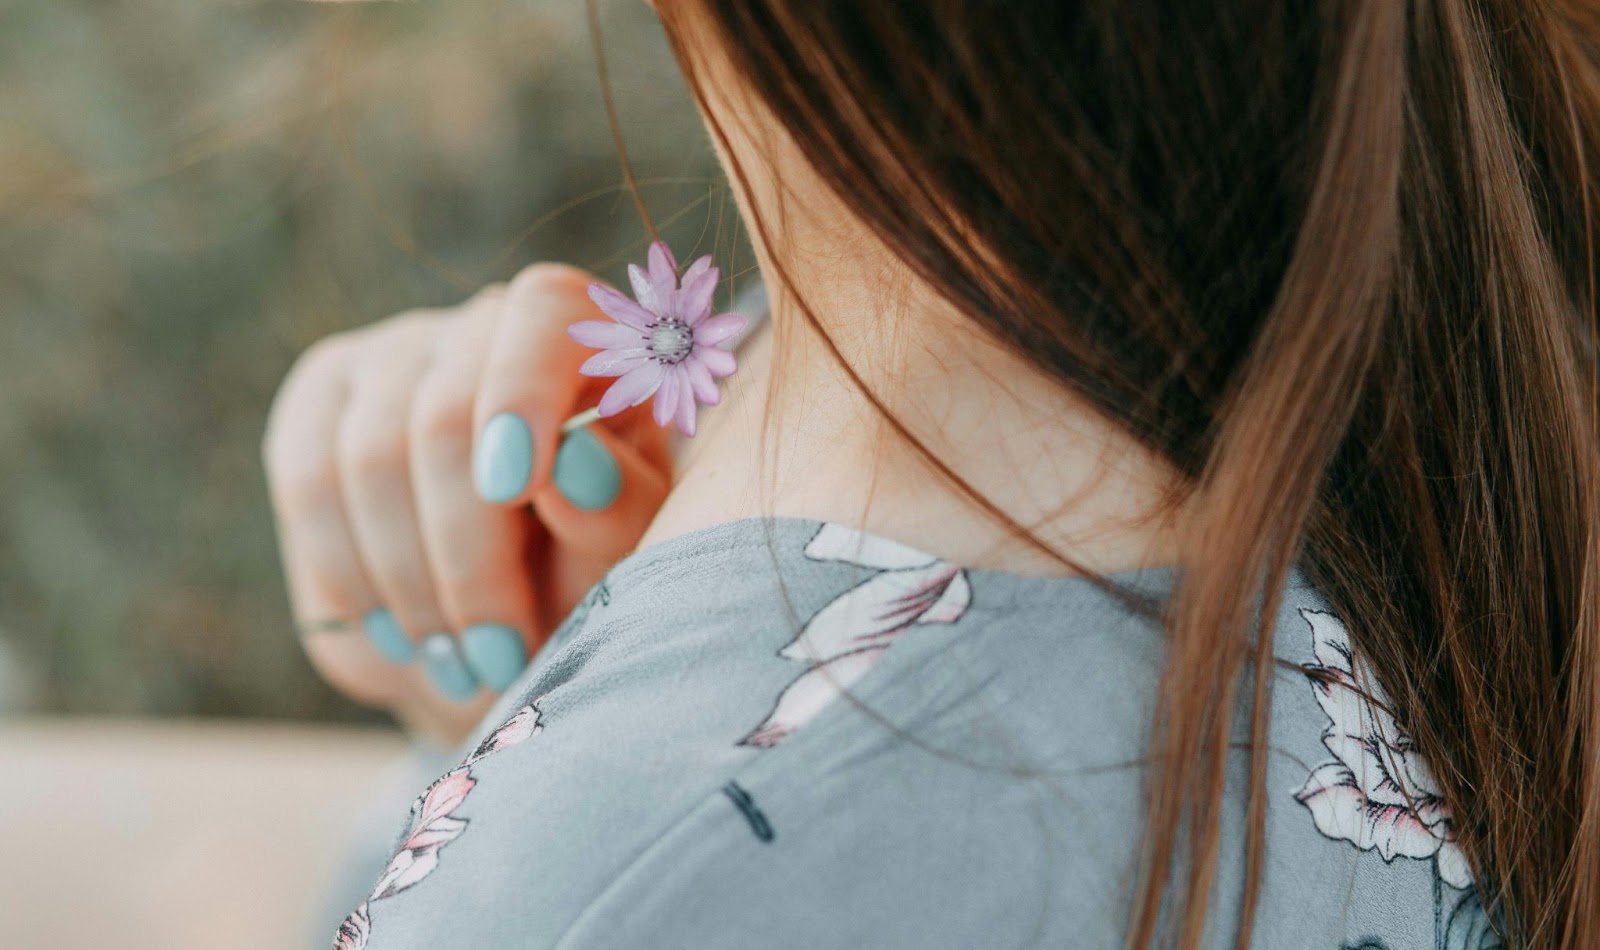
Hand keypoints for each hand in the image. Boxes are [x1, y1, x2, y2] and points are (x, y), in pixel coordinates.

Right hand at [263, 264, 671, 746]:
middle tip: (503, 655)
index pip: (544, 311)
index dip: (522, 393)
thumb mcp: (627, 555)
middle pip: (446, 414)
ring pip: (367, 457)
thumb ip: (618, 509)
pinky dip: (352, 578)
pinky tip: (402, 639)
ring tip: (464, 666)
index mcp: (586, 340)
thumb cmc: (592, 578)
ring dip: (412, 586)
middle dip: (470, 557)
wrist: (513, 636)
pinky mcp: (318, 408)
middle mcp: (484, 327)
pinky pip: (307, 483)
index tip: (517, 491)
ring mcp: (392, 360)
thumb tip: (573, 466)